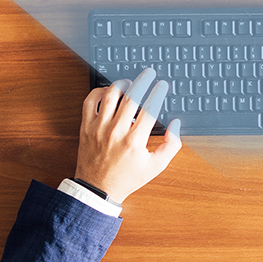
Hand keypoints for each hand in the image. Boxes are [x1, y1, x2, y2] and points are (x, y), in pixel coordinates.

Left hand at [75, 68, 181, 202]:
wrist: (98, 189)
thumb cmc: (127, 178)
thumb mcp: (156, 166)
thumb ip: (171, 145)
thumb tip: (176, 124)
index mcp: (135, 141)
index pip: (150, 108)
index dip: (158, 92)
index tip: (163, 85)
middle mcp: (116, 131)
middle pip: (132, 97)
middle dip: (143, 80)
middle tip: (149, 72)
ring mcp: (99, 128)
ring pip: (110, 95)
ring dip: (121, 83)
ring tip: (129, 81)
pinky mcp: (86, 127)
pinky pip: (90, 101)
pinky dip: (99, 91)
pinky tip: (108, 91)